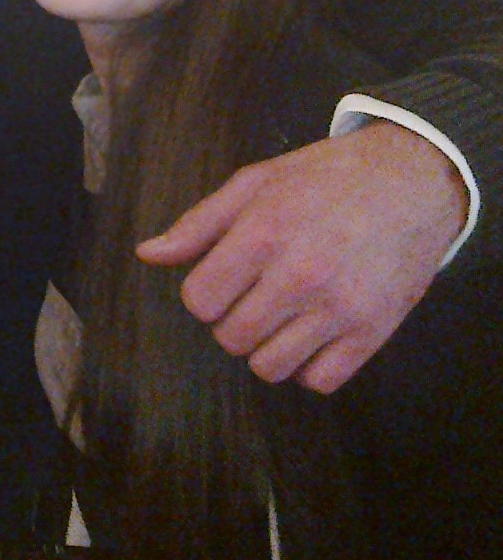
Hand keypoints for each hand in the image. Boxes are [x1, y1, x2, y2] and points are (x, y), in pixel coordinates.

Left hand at [136, 122, 468, 393]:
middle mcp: (299, 276)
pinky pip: (320, 381)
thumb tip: (147, 255)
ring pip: (271, 367)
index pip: (199, 300)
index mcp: (262, 234)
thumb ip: (198, 224)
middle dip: (232, 321)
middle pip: (231, 338)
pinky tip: (312, 335)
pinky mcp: (374, 332)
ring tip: (281, 317)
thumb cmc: (323, 178)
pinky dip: (309, 367)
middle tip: (253, 296)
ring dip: (266, 348)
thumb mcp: (254, 184)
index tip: (222, 280)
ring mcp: (339, 308)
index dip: (203, 294)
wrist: (410, 182)